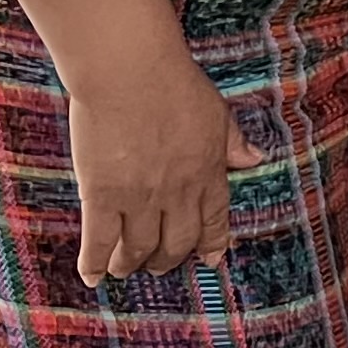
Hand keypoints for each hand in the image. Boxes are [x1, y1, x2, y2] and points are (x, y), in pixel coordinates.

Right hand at [62, 32, 246, 283]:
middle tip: (160, 264)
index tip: (209, 259)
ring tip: (126, 268)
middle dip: (168, 259)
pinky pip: (99, 241)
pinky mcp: (102, 195)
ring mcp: (139, 198)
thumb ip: (233, 141)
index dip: (211, 243)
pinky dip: (96, 264)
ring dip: (132, 264)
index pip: (214, 219)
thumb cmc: (173, 82)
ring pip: (138, 248)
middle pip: (176, 242)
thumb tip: (254, 159)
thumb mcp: (216, 111)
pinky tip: (93, 276)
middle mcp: (177, 192)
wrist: (131, 71)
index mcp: (208, 171)